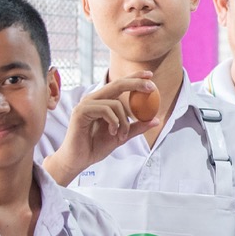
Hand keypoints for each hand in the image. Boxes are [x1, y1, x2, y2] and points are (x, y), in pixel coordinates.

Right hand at [45, 72, 159, 182]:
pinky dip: (114, 122)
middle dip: (136, 83)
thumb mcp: (121, 136)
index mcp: (102, 101)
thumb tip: (156, 120)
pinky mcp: (81, 111)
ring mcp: (86, 104)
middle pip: (117, 84)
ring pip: (115, 103)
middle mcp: (93, 99)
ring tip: (122, 135)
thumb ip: (136, 128)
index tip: (150, 75)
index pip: (119, 84)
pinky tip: (112, 132)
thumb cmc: (96, 147)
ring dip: (124, 121)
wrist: (79, 160)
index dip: (134, 77)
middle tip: (151, 87)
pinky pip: (106, 110)